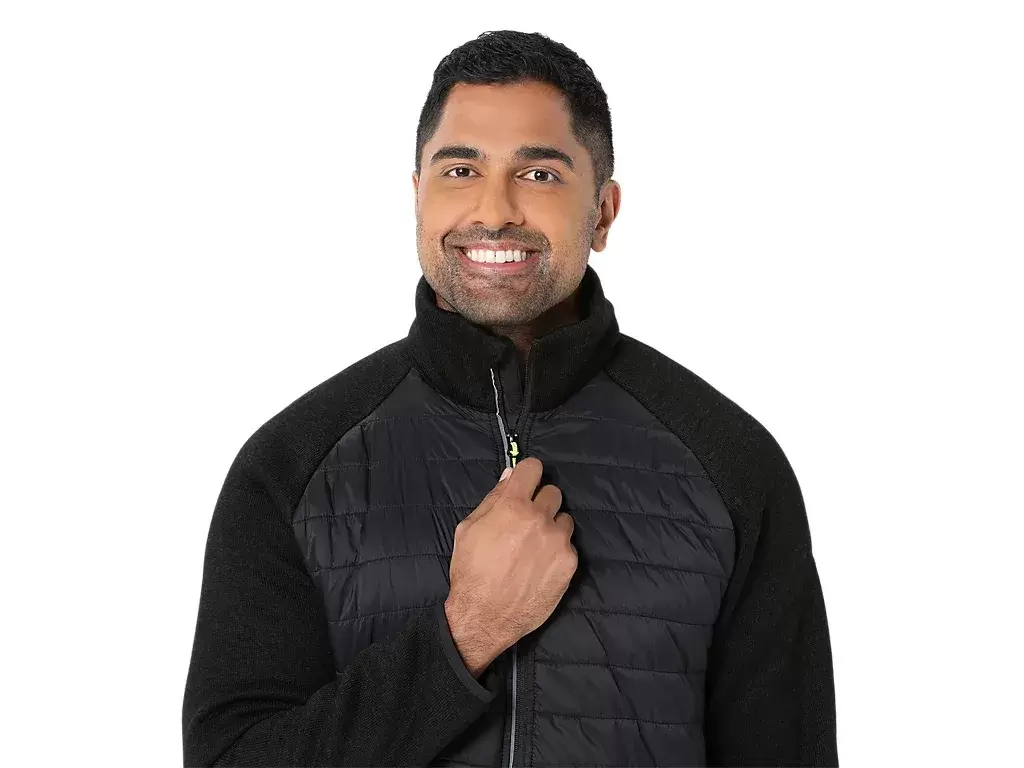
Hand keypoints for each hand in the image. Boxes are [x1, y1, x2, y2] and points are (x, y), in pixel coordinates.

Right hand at [444, 458, 576, 676]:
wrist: (484, 616)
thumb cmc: (471, 571)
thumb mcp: (468, 529)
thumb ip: (492, 499)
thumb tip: (510, 476)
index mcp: (512, 505)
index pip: (533, 468)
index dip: (528, 474)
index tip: (526, 483)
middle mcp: (539, 518)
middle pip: (552, 492)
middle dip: (540, 503)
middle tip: (527, 522)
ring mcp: (558, 540)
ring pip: (564, 519)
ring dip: (552, 527)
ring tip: (535, 547)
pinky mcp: (569, 562)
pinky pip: (568, 545)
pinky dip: (557, 551)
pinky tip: (541, 566)